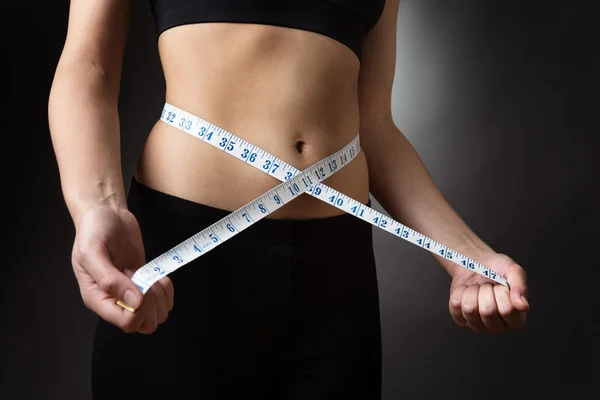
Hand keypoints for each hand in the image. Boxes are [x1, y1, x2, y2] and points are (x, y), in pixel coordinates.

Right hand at [72, 204, 173, 333]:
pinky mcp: (144, 282)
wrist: (106, 214)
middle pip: (144, 324)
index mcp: (97, 298)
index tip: (142, 287)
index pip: (126, 323)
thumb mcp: (92, 252)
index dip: (141, 310)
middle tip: (149, 281)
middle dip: (153, 305)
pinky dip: (166, 289)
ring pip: (156, 314)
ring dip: (161, 297)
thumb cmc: (93, 231)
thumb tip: (133, 302)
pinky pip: (163, 299)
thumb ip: (109, 279)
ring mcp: (131, 292)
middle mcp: (115, 300)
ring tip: (153, 276)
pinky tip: (159, 275)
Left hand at [448, 253, 528, 334]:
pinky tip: (467, 290)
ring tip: (478, 288)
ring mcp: (478, 326)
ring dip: (472, 291)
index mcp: (516, 319)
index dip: (501, 292)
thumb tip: (523, 306)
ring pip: (469, 309)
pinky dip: (459, 291)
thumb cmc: (497, 269)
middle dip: (485, 290)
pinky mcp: (461, 320)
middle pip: (487, 311)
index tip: (501, 286)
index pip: (507, 310)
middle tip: (488, 286)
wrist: (476, 263)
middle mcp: (498, 327)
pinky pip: (455, 305)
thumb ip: (520, 287)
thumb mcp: (513, 271)